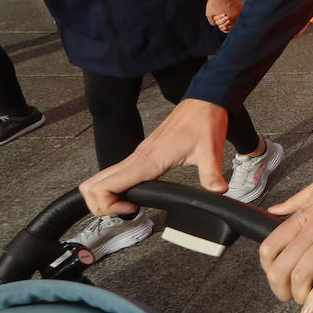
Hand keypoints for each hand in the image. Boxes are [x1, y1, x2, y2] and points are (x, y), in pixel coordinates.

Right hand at [80, 99, 228, 215]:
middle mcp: (137, 157)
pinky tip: (136, 193)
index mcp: (148, 160)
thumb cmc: (204, 122)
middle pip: (94, 184)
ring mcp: (138, 154)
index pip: (105, 186)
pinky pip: (117, 172)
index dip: (108, 205)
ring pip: (101, 178)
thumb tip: (218, 193)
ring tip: (130, 205)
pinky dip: (115, 187)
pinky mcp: (143, 153)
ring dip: (106, 197)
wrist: (204, 101)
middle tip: (126, 211)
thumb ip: (212, 176)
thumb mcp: (211, 152)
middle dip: (101, 205)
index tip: (131, 209)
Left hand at [205, 0, 241, 31]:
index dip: (224, 28)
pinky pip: (237, 12)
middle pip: (234, 23)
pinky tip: (226, 10)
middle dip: (226, 22)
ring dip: (229, 17)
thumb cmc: (214, 1)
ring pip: (236, 18)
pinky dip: (232, 12)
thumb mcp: (209, 14)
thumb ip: (213, 22)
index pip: (230, 28)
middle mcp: (238, 14)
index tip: (221, 26)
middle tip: (221, 19)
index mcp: (231, 17)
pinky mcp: (239, 4)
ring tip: (223, 13)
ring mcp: (240, 9)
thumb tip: (217, 25)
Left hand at [262, 125, 312, 312]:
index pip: (270, 246)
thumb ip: (295, 202)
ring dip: (298, 295)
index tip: (276, 275)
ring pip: (302, 273)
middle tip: (288, 295)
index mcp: (304, 212)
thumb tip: (275, 211)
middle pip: (281, 267)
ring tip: (302, 302)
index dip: (267, 268)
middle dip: (280, 289)